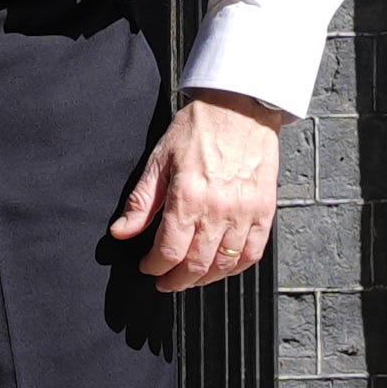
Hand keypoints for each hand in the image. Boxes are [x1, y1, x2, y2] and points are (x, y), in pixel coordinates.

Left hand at [113, 91, 286, 290]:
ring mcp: (245, 211)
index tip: (148, 267)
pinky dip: (237, 267)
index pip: (169, 251)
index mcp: (188, 196)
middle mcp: (218, 208)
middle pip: (196, 265)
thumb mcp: (160, 159)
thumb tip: (121, 232)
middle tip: (166, 281)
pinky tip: (223, 266)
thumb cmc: (200, 127)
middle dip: (176, 280)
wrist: (241, 106)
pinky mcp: (265, 209)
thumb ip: (141, 201)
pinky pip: (253, 252)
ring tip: (191, 277)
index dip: (154, 267)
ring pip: (224, 264)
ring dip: (204, 279)